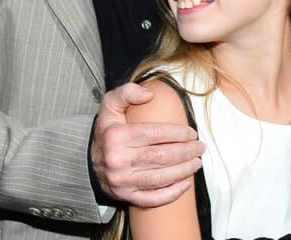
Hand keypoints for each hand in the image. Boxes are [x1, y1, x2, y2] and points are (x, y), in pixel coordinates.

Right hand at [91, 82, 204, 206]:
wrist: (90, 160)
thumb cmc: (108, 130)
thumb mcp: (110, 105)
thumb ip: (127, 92)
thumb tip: (149, 94)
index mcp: (116, 136)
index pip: (154, 134)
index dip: (177, 133)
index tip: (192, 132)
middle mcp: (117, 160)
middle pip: (160, 157)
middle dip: (186, 152)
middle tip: (200, 147)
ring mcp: (121, 181)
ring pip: (159, 178)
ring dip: (183, 171)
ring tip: (197, 162)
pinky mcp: (125, 196)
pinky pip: (152, 199)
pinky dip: (171, 193)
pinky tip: (185, 183)